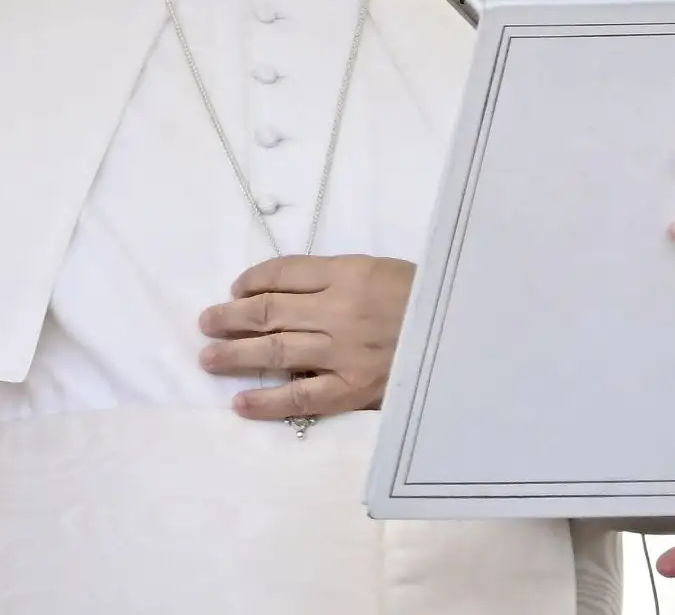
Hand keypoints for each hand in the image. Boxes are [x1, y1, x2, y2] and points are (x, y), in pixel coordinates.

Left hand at [197, 254, 413, 420]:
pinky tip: (241, 403)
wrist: (469, 335)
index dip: (252, 281)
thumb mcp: (385, 270)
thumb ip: (340, 277)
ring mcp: (343, 351)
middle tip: (205, 323)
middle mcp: (338, 308)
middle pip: (268, 311)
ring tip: (208, 356)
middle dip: (230, 317)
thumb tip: (289, 290)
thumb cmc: (430, 299)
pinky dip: (267, 401)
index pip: (283, 273)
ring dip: (235, 354)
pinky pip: (301, 396)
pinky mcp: (354, 388)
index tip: (236, 289)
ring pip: (275, 351)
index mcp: (349, 271)